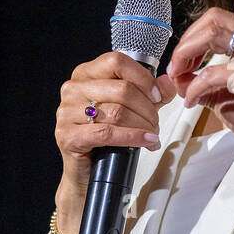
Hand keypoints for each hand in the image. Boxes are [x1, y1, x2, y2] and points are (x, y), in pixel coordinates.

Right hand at [55, 51, 175, 202]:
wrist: (88, 172)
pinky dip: (133, 137)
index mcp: (86, 74)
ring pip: (117, 111)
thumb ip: (151, 93)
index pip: (117, 61)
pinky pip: (107, 133)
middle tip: (156, 124)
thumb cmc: (106, 138)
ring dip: (143, 125)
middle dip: (147, 109)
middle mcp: (73, 88)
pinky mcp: (67, 135)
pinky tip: (146, 141)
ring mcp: (66, 111)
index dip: (143, 78)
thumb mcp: (133, 108)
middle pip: (122, 89)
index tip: (157, 96)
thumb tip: (167, 82)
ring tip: (152, 135)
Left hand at [165, 7, 233, 164]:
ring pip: (210, 36)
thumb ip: (202, 81)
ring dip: (185, 56)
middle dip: (186, 43)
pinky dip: (194, 87)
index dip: (192, 36)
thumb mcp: (226, 92)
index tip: (182, 58)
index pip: (217, 19)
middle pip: (212, 20)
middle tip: (176, 66)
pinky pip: (210, 74)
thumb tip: (177, 75)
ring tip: (180, 78)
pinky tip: (193, 100)